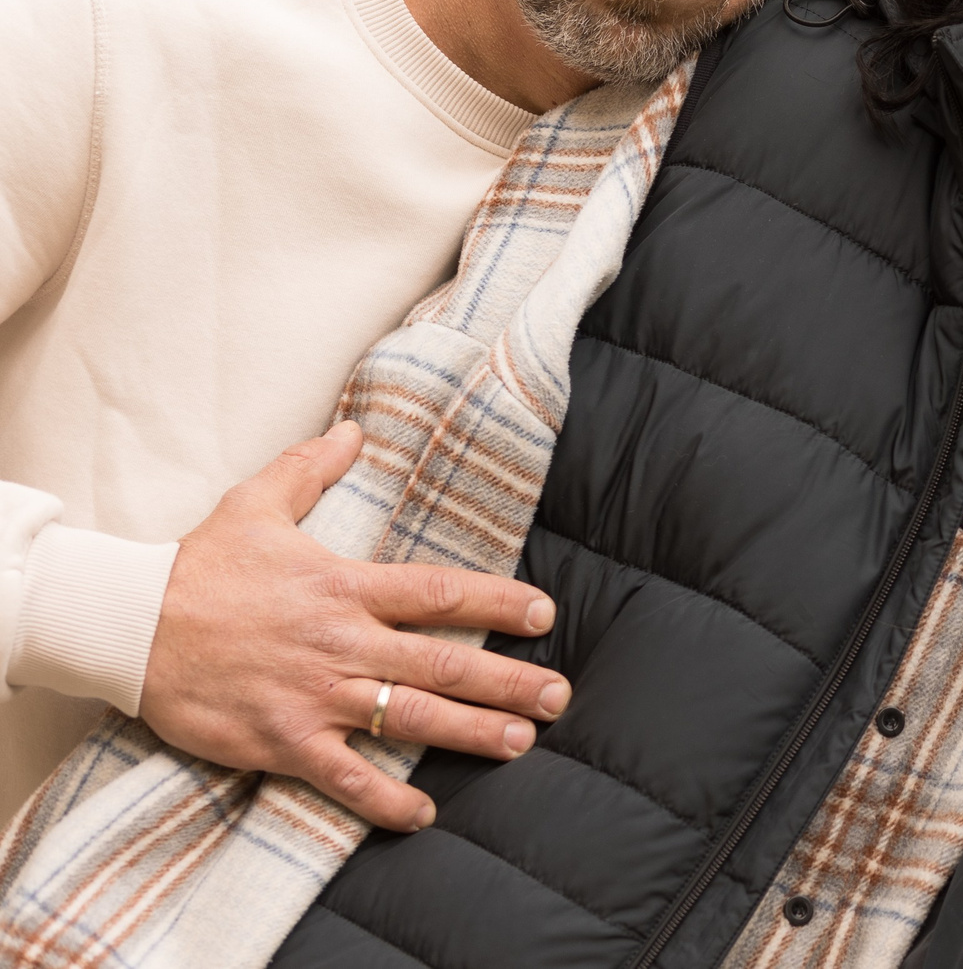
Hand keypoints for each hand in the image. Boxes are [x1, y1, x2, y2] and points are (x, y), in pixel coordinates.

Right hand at [138, 421, 570, 832]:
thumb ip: (311, 467)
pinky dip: (385, 799)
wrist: (126, 625)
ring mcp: (314, 695)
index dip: (499, 603)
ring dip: (471, 734)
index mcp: (345, 587)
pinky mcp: (281, 740)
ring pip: (409, 719)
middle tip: (558, 695)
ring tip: (522, 742)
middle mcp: (342, 642)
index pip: (441, 593)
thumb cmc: (196, 566)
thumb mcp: (256, 502)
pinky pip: (344, 776)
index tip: (544, 614)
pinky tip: (423, 814)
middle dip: (507, 681)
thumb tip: (354, 428)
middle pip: (443, 663)